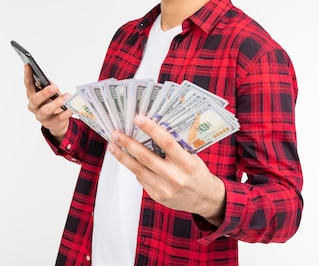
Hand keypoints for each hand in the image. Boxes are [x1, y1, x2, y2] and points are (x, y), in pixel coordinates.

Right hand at [23, 64, 70, 140]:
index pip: (28, 85)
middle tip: (54, 87)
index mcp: (32, 96)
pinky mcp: (50, 124)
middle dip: (44, 92)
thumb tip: (48, 81)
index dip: (27, 75)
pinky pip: (58, 118)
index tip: (28, 66)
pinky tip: (71, 108)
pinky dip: (66, 112)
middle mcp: (34, 106)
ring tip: (66, 97)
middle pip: (35, 99)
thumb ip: (48, 86)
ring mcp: (41, 116)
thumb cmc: (52, 103)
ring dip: (56, 103)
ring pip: (45, 110)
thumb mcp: (50, 93)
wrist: (57, 122)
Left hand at [107, 115, 226, 225]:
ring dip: (123, 156)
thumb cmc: (197, 173)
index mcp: (187, 163)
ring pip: (138, 170)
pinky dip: (135, 169)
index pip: (166, 142)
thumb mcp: (193, 157)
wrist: (205, 199)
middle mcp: (175, 176)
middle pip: (146, 157)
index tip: (137, 119)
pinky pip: (142, 179)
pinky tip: (129, 161)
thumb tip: (152, 131)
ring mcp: (165, 188)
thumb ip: (176, 147)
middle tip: (116, 134)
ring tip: (113, 146)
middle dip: (128, 143)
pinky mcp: (158, 196)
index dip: (151, 129)